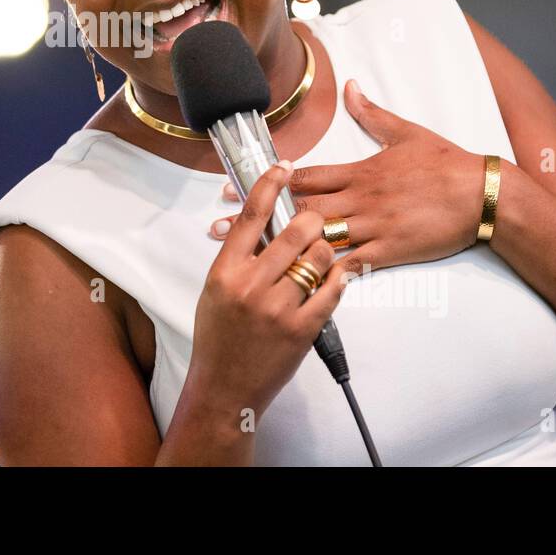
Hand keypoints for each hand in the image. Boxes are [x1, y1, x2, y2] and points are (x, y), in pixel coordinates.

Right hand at [187, 161, 349, 424]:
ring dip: (325, 249)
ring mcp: (278, 308)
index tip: (283, 167)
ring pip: (318, 258)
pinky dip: (338, 279)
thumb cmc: (219, 337)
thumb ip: (239, 258)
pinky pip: (332, 291)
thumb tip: (264, 224)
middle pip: (293, 232)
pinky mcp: (302, 330)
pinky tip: (336, 276)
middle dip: (311, 219)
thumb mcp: (217, 290)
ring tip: (322, 254)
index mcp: (226, 272)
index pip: (251, 216)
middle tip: (315, 220)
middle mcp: (251, 286)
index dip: (270, 186)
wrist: (226, 387)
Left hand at [209, 79, 490, 274]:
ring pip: (317, 240)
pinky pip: (350, 265)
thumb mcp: (406, 132)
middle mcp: (358, 199)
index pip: (303, 176)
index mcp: (358, 171)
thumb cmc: (446, 163)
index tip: (233, 187)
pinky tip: (297, 285)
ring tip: (246, 261)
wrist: (483, 195)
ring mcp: (372, 227)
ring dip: (280, 249)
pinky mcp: (388, 252)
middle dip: (258, 219)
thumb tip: (351, 87)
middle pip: (298, 210)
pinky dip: (324, 274)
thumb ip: (372, 113)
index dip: (265, 182)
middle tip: (220, 227)